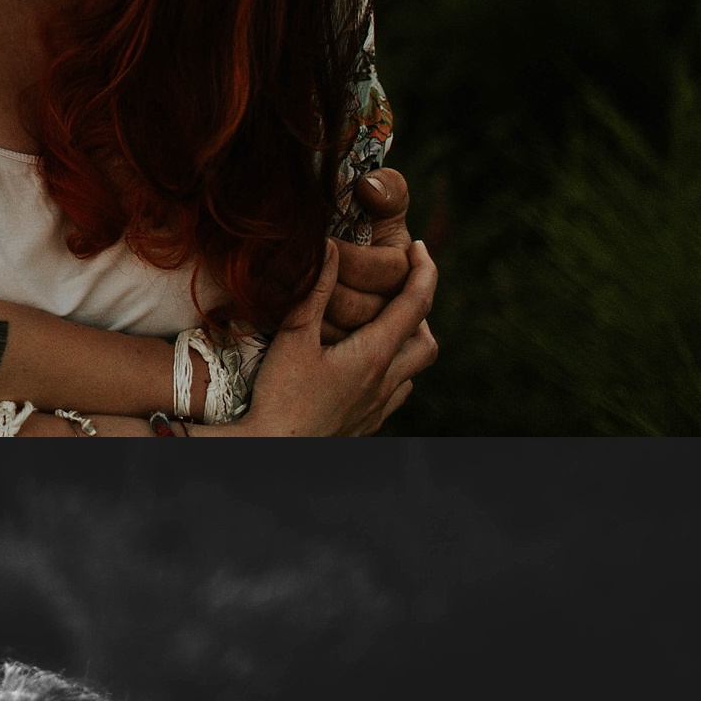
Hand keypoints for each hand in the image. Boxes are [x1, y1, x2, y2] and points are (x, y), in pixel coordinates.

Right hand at [246, 240, 437, 446]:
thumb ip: (314, 290)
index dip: (425, 270)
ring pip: (412, 372)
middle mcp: (385, 384)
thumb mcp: (294, 337)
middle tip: (401, 288)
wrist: (273, 453)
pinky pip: (395, 395)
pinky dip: (392, 373)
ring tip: (383, 325)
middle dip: (422, 311)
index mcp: (374, 356)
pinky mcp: (366, 427)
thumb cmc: (280, 397)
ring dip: (407, 344)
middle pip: (427, 342)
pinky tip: (367, 367)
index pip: (416, 304)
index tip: (419, 247)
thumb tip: (330, 247)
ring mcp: (377, 409)